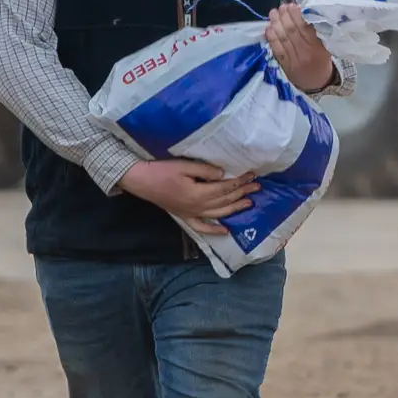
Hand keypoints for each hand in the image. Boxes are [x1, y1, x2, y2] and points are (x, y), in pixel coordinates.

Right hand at [123, 156, 261, 221]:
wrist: (141, 181)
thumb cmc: (161, 171)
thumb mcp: (184, 166)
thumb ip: (205, 171)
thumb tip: (223, 175)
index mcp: (198, 194)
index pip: (225, 188)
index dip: (239, 182)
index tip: (251, 176)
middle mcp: (197, 207)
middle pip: (225, 201)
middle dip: (242, 193)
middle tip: (257, 187)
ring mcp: (191, 214)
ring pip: (218, 214)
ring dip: (235, 209)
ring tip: (249, 203)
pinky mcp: (184, 216)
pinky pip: (201, 227)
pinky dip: (214, 230)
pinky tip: (225, 231)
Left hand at [264, 2, 338, 93]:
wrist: (317, 83)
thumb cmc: (321, 60)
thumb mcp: (326, 47)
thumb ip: (317, 32)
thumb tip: (304, 12)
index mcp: (318, 47)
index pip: (306, 28)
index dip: (297, 15)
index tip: (292, 5)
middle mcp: (306, 53)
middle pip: (293, 31)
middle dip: (285, 16)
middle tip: (281, 7)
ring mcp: (294, 60)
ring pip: (283, 38)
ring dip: (276, 23)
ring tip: (273, 13)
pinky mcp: (285, 66)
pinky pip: (277, 50)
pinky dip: (272, 38)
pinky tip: (269, 28)